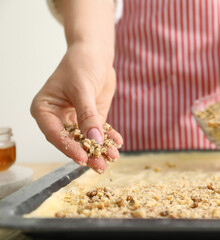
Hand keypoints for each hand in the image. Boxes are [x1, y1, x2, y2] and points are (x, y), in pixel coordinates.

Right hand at [31, 43, 122, 172]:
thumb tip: (94, 140)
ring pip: (87, 139)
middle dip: (87, 153)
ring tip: (112, 157)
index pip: (55, 134)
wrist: (96, 53)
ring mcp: (76, 119)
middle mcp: (58, 117)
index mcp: (45, 109)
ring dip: (100, 148)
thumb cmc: (81, 64)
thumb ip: (87, 115)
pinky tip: (118, 143)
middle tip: (100, 166)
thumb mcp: (82, 88)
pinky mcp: (92, 117)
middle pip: (71, 140)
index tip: (82, 157)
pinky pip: (100, 131)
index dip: (68, 147)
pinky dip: (109, 137)